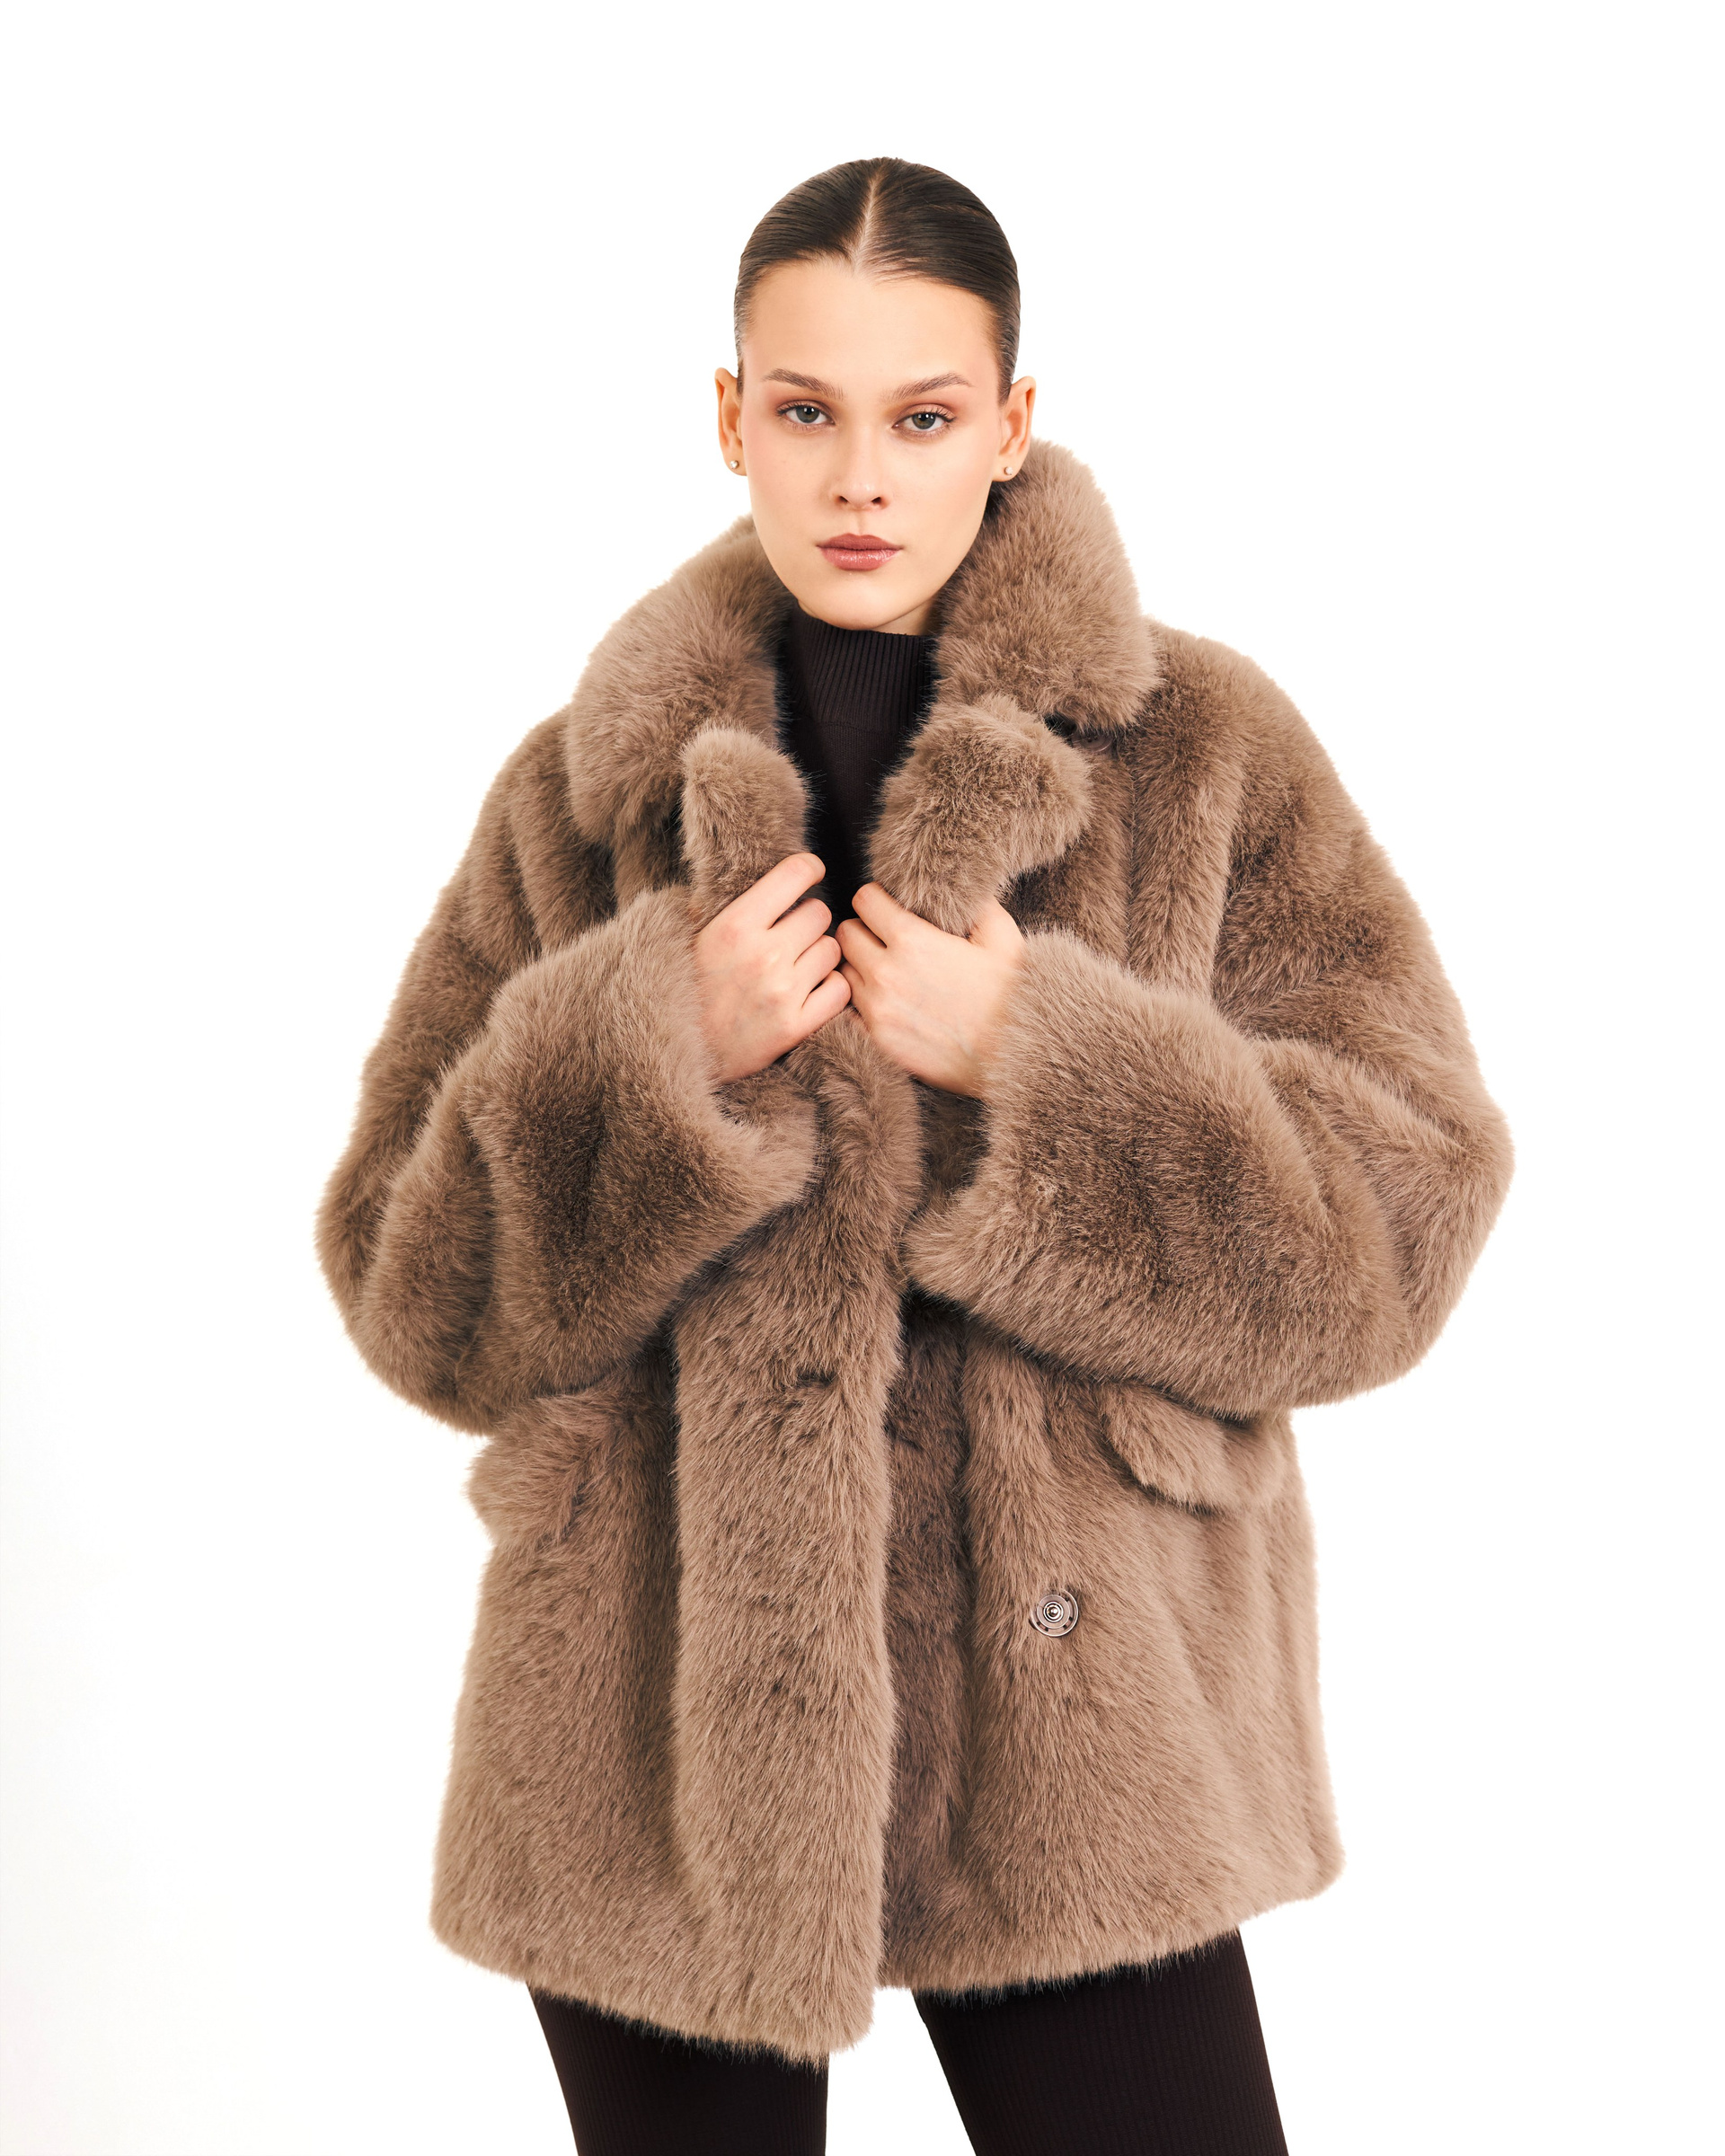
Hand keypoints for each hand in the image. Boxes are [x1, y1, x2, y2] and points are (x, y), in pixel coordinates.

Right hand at [692, 853, 849, 1082]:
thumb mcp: (694, 936)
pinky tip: (810, 989)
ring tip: (797, 965)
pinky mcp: (795, 1026)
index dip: (809, 869)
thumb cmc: (686, 986)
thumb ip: (723, 903)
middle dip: (809, 920)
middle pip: (820, 913)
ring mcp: (782, 992)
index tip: (811, 872)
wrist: (679, 1050)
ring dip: (819, 954)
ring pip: (832, 950)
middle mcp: (763, 955)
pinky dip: (830, 987)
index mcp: (735, 925)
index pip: (795, 874)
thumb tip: (754, 870)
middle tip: (793, 933)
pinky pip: (839, 988)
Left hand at [835, 885, 1025, 1096]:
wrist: (1013, 1056)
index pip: (863, 900)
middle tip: (883, 939)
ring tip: (887, 973)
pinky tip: (887, 1002)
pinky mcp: (876, 1039)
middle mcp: (885, 971)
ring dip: (860, 968)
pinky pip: (848, 1009)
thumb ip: (977, 905)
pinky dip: (861, 1002)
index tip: (887, 908)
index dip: (876, 900)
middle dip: (863, 931)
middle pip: (845, 934)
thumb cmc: (1010, 995)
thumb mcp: (1002, 938)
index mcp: (912, 939)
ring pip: (844, 972)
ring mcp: (876, 1009)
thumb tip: (963, 887)